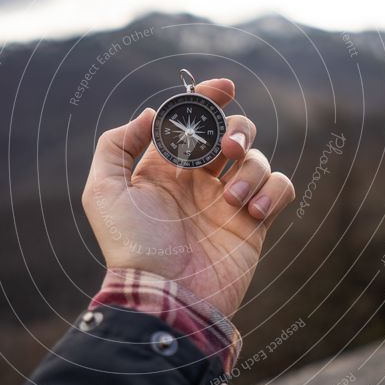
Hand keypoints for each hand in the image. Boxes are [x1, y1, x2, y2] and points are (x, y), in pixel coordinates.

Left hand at [82, 78, 294, 316]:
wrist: (167, 297)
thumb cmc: (132, 246)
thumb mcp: (104, 192)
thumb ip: (117, 145)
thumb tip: (150, 114)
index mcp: (165, 168)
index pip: (192, 121)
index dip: (208, 97)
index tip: (223, 87)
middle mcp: (199, 181)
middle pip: (231, 132)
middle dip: (235, 130)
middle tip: (226, 150)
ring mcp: (228, 202)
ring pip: (256, 158)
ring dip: (250, 169)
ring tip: (233, 200)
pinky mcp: (255, 223)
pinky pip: (280, 187)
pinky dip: (274, 190)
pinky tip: (253, 212)